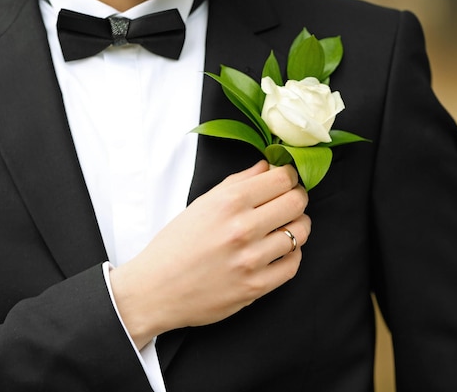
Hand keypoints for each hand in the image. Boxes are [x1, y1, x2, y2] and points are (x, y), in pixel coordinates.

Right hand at [110, 161, 309, 348]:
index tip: (286, 180)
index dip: (289, 176)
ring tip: (285, 227)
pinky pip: (293, 264)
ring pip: (300, 233)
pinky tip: (281, 251)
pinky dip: (292, 254)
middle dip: (297, 198)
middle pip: (297, 202)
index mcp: (229, 203)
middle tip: (290, 202)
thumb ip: (238, 182)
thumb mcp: (202, 204)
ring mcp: (251, 259)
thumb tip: (268, 166)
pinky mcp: (256, 286)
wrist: (155, 290)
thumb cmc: (176, 245)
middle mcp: (242, 228)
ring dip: (298, 226)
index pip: (282, 178)